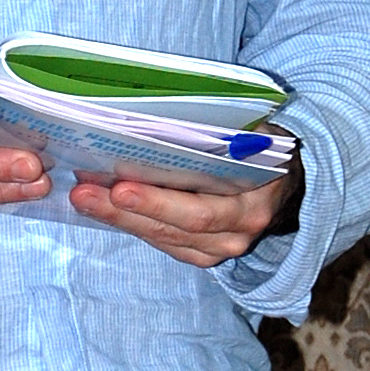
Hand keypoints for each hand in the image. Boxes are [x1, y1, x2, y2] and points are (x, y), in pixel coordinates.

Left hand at [69, 143, 302, 268]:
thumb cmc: (262, 148)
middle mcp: (237, 232)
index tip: (119, 185)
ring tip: (83, 196)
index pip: (200, 210)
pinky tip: (103, 207)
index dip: (157, 201)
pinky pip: (162, 242)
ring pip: (162, 237)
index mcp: (253, 202)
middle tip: (82, 192)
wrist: (287, 185)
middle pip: (173, 227)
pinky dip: (131, 224)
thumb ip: (219, 133)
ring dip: (118, 217)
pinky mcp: (203, 254)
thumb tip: (156, 117)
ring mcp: (220, 247)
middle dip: (123, 211)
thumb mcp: (253, 135)